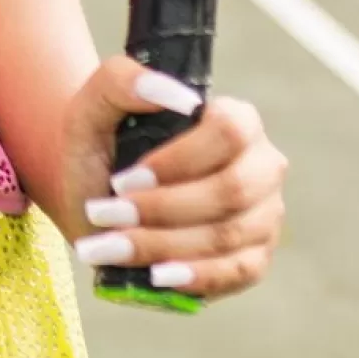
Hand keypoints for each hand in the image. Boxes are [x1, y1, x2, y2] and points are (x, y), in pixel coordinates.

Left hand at [54, 57, 287, 303]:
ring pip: (228, 235)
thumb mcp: (94, 106)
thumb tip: (179, 98)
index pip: (230, 131)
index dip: (179, 159)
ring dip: (163, 245)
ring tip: (107, 247)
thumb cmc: (103, 145)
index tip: (124, 179)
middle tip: (104, 215)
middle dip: (162, 209)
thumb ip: (124, 80)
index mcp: (236, 120)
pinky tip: (155, 275)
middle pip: (232, 189)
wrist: (99, 198)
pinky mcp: (255, 257)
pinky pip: (239, 272)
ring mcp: (264, 215)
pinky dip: (196, 277)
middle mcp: (261, 166)